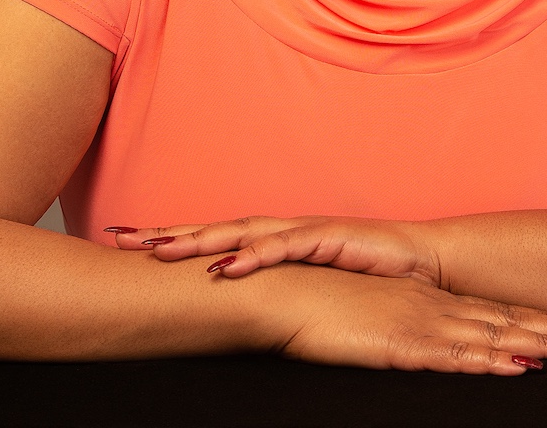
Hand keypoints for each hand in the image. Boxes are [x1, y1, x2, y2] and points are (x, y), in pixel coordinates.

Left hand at [112, 215, 442, 283]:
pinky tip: (227, 265)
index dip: (173, 241)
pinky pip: (285, 246)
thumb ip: (279, 296)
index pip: (215, 240)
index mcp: (275, 244)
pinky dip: (254, 255)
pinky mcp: (329, 236)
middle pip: (215, 229)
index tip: (130, 247)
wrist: (424, 263)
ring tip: (161, 251)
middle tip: (123, 240)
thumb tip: (239, 316)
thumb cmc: (369, 279)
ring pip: (242, 232)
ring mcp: (304, 230)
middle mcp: (282, 231)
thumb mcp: (313, 292)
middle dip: (169, 234)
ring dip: (200, 240)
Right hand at [243, 262, 546, 374]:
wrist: (286, 292)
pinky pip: (453, 357)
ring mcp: (420, 325)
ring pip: (490, 339)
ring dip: (536, 344)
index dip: (535, 321)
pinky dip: (490, 362)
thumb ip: (401, 327)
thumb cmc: (321, 306)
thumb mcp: (371, 318)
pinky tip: (518, 366)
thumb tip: (424, 342)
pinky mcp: (401, 344)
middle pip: (504, 323)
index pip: (492, 313)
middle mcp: (433, 310)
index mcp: (428, 302)